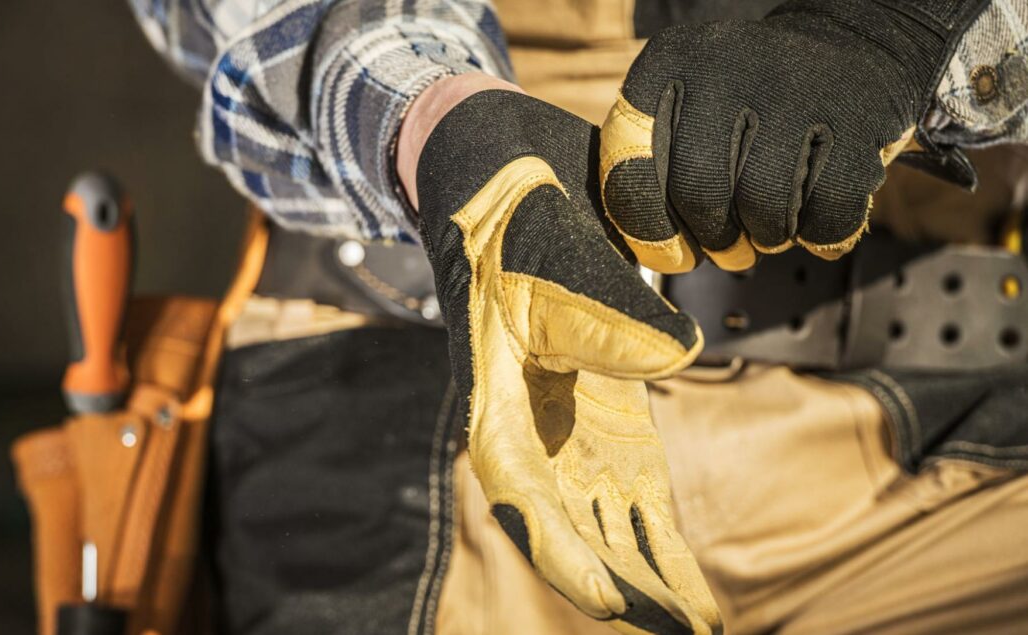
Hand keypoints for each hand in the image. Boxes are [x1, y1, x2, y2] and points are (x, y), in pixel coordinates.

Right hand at [405, 79, 720, 634]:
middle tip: (683, 628)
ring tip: (696, 623)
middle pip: (570, 524)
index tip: (612, 600)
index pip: (522, 491)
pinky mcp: (608, 409)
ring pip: (605, 519)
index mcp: (497, 397)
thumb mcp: (543, 252)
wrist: (508, 177)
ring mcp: (571, 422)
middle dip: (620, 582)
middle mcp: (532, 425)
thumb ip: (597, 311)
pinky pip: (634, 487)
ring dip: (645, 574)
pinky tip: (690, 579)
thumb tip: (673, 356)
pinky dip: (660, 536)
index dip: (561, 548)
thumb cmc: (508, 216)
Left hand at [600, 0, 984, 272]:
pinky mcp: (856, 117)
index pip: (631, 163)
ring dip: (767, 236)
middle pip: (699, 192)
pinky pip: (827, 214)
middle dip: (714, 237)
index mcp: (667, 65)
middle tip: (729, 247)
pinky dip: (820, 233)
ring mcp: (795, 88)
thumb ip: (653, 170)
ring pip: (765, 207)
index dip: (647, 226)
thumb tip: (654, 253)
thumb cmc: (749, 104)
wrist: (845, 47)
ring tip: (772, 223)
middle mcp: (726, 68)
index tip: (669, 252)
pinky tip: (816, 210)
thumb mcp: (685, 111)